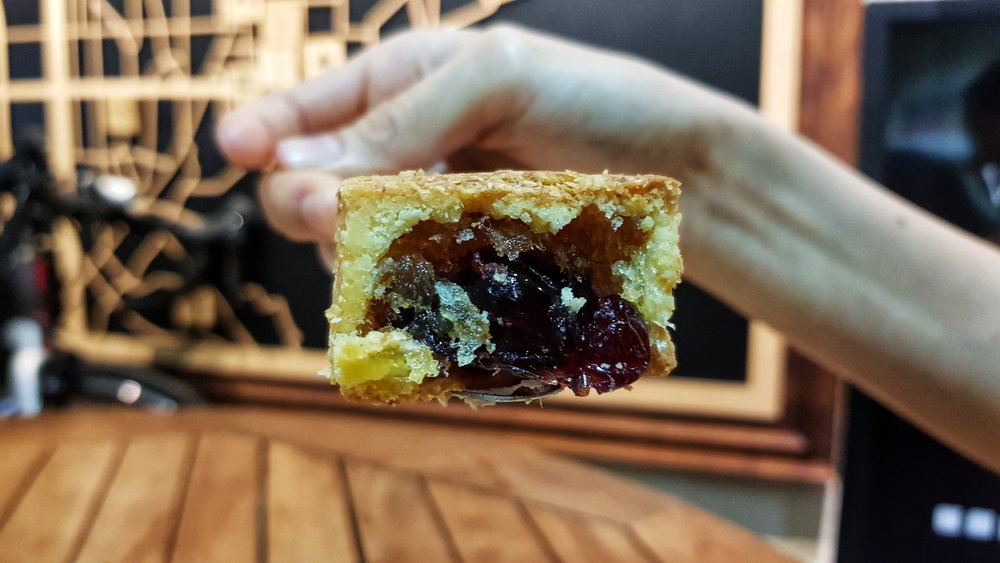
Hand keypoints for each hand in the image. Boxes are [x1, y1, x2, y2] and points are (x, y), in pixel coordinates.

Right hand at [215, 25, 757, 260]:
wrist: (678, 170)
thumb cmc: (596, 100)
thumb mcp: (496, 79)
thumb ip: (399, 120)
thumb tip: (298, 170)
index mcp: (404, 84)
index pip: (307, 110)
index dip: (263, 130)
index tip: (235, 151)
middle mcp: (408, 149)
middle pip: (314, 187)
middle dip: (312, 203)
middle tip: (336, 219)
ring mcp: (433, 211)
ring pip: (354, 245)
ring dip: (358, 254)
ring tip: (401, 252)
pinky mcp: (463, 262)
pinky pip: (406, 282)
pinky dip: (399, 290)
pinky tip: (419, 289)